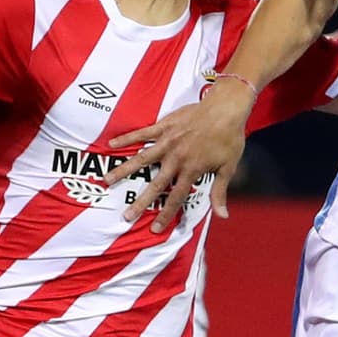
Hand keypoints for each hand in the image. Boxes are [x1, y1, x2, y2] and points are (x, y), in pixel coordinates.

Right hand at [106, 80, 251, 232]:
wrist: (226, 108)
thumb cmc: (230, 137)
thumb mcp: (228, 167)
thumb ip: (220, 192)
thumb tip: (222, 216)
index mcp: (191, 170)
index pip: (176, 198)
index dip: (166, 215)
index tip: (155, 229)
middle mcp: (176, 158)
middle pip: (155, 184)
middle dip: (141, 202)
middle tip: (127, 216)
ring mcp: (167, 142)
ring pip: (142, 159)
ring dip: (124, 170)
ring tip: (107, 180)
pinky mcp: (164, 126)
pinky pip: (142, 133)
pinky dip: (127, 138)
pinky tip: (112, 143)